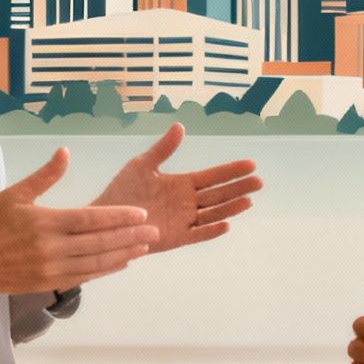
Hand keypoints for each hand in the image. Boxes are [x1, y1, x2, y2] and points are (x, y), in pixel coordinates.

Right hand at [0, 149, 160, 294]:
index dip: (119, 217)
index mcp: (45, 222)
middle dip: (130, 236)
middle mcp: (51, 248)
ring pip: (96, 263)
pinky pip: (84, 277)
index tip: (141, 214)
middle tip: (154, 230)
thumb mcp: (14, 194)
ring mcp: (51, 269)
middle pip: (100, 242)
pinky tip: (121, 263)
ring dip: (123, 255)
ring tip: (143, 247)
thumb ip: (44, 175)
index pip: (91, 219)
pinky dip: (105, 270)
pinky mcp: (49, 283)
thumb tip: (66, 152)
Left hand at [91, 123, 260, 254]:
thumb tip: (180, 126)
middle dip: (239, 188)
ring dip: (231, 208)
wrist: (105, 218)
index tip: (250, 164)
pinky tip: (225, 225)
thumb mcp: (142, 165)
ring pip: (213, 214)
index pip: (212, 176)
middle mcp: (187, 202)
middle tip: (259, 181)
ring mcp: (184, 221)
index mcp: (182, 184)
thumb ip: (162, 149)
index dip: (231, 170)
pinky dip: (211, 231)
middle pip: (219, 194)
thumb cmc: (123, 190)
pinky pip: (197, 235)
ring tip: (249, 201)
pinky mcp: (176, 238)